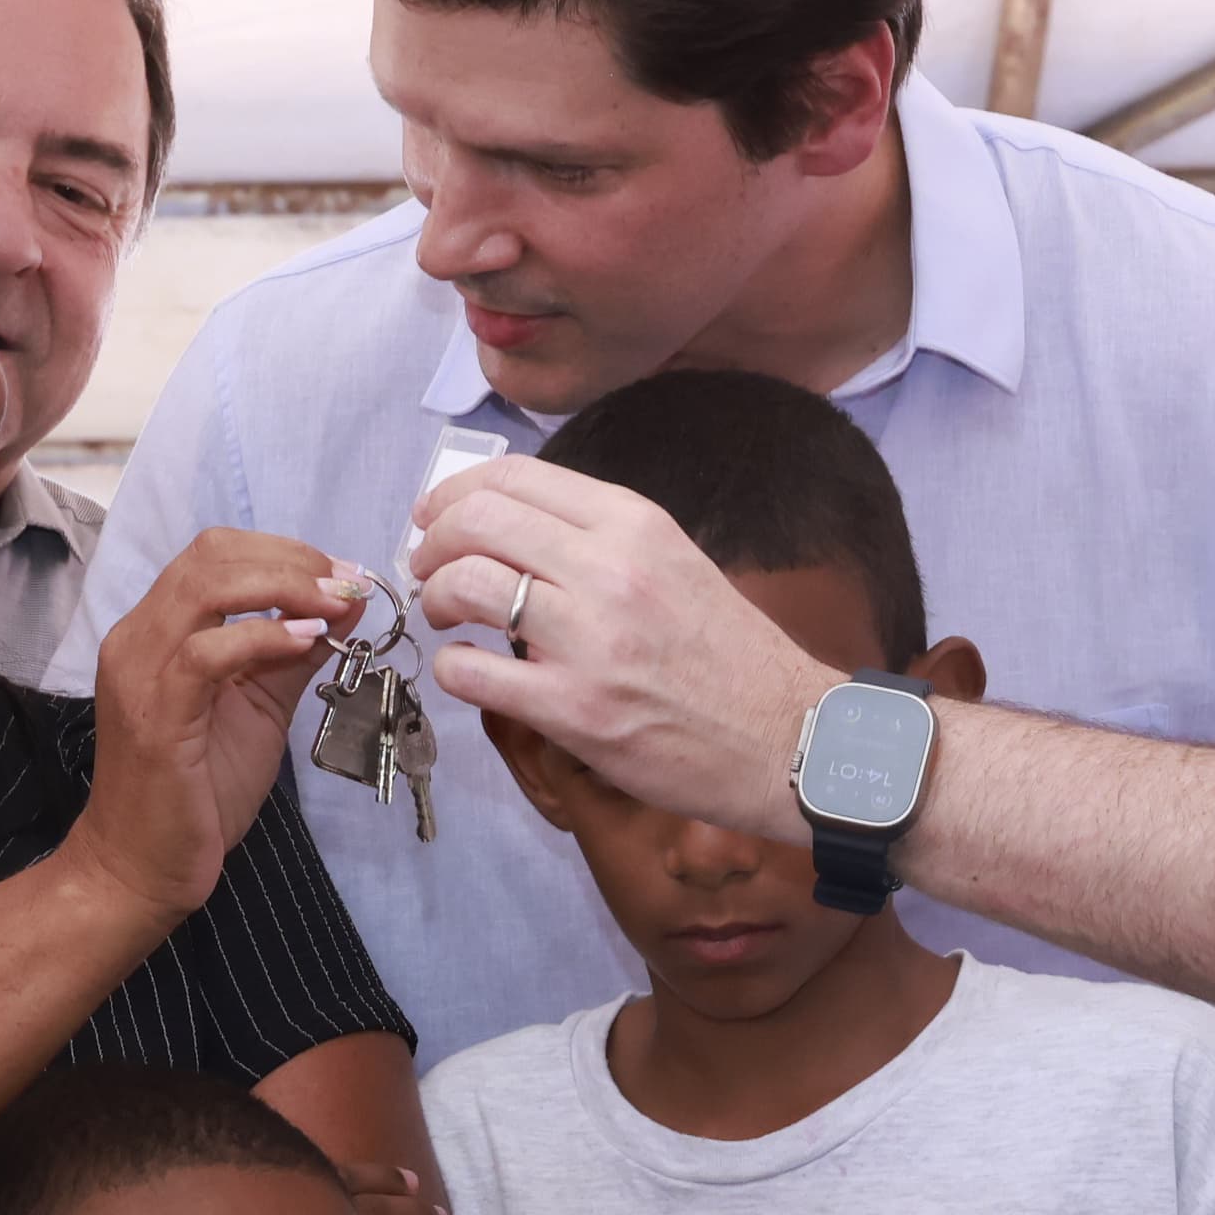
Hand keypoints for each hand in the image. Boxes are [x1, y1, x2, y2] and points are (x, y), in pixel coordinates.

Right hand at [64, 534, 367, 935]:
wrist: (142, 867)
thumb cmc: (198, 792)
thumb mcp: (260, 708)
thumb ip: (292, 656)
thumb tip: (345, 608)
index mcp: (158, 630)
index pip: (216, 554)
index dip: (286, 552)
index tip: (344, 574)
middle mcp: (138, 638)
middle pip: (212, 554)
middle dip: (291, 559)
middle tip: (347, 583)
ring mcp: (140, 672)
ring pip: (205, 586)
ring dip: (283, 585)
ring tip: (335, 604)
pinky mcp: (155, 713)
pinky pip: (206, 652)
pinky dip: (262, 635)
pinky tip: (306, 640)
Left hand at [409, 455, 825, 836]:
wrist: (783, 737)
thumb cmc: (730, 657)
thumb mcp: (675, 562)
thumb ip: (599, 541)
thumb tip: (514, 531)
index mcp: (634, 524)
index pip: (516, 477)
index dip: (455, 492)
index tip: (436, 515)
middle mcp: (609, 570)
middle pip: (477, 522)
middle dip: (433, 542)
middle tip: (431, 568)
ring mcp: (588, 641)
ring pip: (465, 586)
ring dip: (437, 599)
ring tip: (449, 617)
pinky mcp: (574, 710)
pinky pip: (472, 673)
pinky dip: (454, 667)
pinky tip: (471, 671)